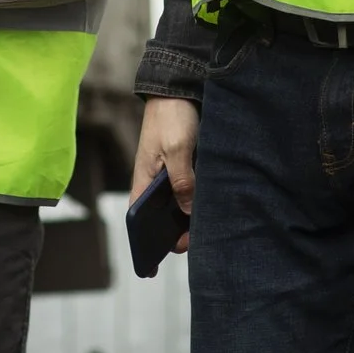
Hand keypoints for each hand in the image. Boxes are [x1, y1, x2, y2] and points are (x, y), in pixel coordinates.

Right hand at [131, 96, 199, 252]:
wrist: (180, 86)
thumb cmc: (171, 116)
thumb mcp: (177, 150)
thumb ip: (183, 181)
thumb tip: (188, 212)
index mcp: (143, 177)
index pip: (138, 217)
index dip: (143, 241)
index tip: (150, 266)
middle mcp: (156, 178)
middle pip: (161, 215)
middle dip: (174, 233)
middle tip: (192, 245)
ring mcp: (173, 172)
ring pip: (180, 203)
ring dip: (191, 217)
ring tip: (208, 233)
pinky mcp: (189, 165)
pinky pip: (193, 189)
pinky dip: (201, 201)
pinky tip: (215, 210)